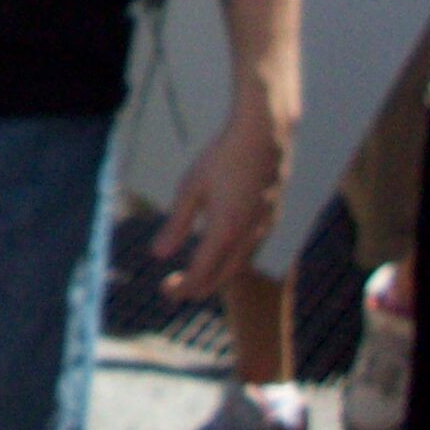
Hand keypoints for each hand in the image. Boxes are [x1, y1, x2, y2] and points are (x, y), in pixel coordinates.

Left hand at [152, 98, 288, 300]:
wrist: (265, 137)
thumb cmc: (222, 158)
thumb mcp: (191, 188)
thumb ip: (176, 224)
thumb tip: (158, 255)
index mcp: (225, 232)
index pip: (201, 274)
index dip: (183, 288)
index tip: (166, 292)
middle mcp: (248, 238)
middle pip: (222, 278)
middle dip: (198, 287)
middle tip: (175, 290)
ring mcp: (264, 229)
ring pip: (239, 266)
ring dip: (216, 276)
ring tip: (195, 275)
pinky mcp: (271, 218)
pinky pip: (250, 251)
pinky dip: (232, 261)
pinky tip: (222, 251)